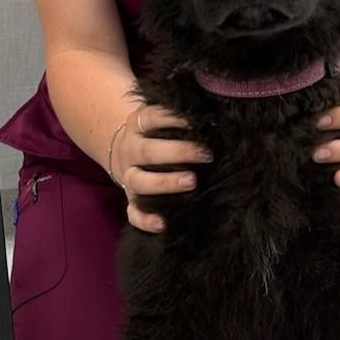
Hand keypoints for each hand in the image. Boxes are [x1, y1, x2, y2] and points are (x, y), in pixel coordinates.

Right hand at [111, 104, 212, 232]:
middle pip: (148, 152)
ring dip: (164, 183)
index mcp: (138, 125)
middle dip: (177, 153)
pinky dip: (145, 219)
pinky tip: (163, 224)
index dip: (174, 118)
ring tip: (192, 182)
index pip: (152, 117)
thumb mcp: (160, 118)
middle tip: (205, 154)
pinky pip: (132, 212)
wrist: (125, 150)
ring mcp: (128, 175)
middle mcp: (130, 150)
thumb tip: (215, 116)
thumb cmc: (157, 133)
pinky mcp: (129, 199)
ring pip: (139, 181)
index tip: (199, 121)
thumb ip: (178, 117)